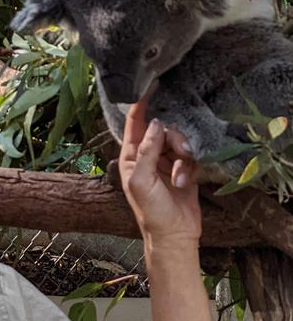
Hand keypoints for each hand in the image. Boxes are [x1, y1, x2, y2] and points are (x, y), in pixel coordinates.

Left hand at [119, 97, 200, 244]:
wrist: (174, 236)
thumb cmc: (151, 212)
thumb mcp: (141, 181)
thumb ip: (147, 151)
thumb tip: (156, 124)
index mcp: (130, 157)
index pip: (134, 124)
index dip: (141, 104)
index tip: (150, 85)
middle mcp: (147, 156)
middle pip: (163, 129)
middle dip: (173, 139)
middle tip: (179, 152)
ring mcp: (165, 162)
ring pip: (179, 141)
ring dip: (183, 158)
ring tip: (180, 179)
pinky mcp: (183, 170)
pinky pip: (191, 155)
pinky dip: (189, 168)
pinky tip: (185, 182)